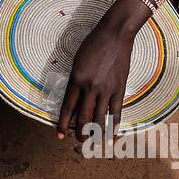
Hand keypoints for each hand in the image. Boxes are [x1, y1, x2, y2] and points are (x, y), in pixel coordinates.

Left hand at [57, 16, 133, 141]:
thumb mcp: (77, 61)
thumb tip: (74, 99)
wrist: (115, 34)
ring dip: (94, 134)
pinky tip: (111, 137)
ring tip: (91, 144)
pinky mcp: (119, 89)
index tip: (59, 135)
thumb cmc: (93, 44)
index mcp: (76, 79)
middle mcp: (90, 87)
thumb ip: (75, 80)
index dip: (62, 123)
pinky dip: (113, 127)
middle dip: (79, 133)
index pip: (67, 108)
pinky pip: (116, 113)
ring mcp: (106, 89)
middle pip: (82, 117)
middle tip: (77, 142)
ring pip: (98, 118)